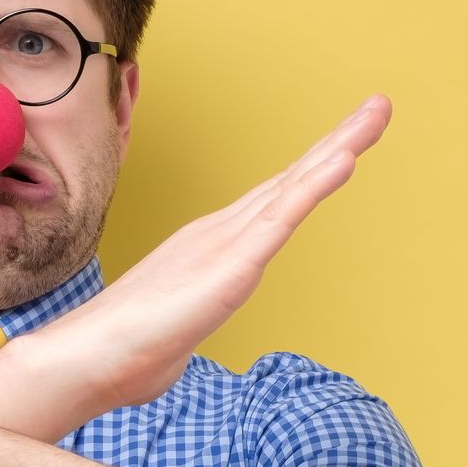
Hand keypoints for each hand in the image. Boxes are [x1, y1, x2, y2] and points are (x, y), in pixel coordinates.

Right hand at [33, 94, 390, 414]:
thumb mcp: (170, 340)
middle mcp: (220, 233)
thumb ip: (178, 332)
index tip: (348, 145)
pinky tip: (344, 161)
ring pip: (294, 186)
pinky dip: (314, 186)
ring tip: (376, 113)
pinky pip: (282, 218)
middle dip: (338, 141)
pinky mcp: (231, 265)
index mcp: (213, 248)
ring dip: (340, 147)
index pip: (275, 203)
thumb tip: (166, 350)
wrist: (88, 361)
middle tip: (379, 105)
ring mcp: (225, 244)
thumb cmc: (124, 356)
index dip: (313, 171)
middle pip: (292, 179)